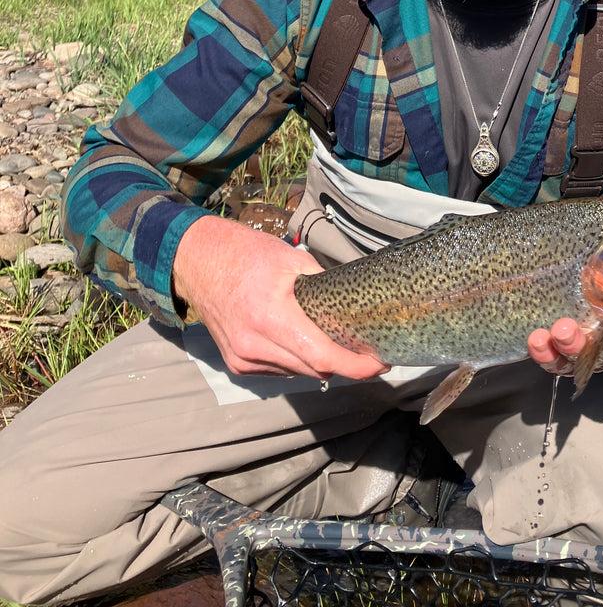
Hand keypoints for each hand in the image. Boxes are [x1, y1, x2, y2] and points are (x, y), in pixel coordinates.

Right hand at [172, 214, 388, 380]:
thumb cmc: (246, 254)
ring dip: (318, 362)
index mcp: (271, 316)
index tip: (379, 365)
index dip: (354, 366)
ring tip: (333, 341)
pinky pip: (279, 370)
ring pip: (297, 372)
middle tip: (366, 351)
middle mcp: (255, 345)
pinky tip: (300, 340)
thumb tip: (353, 305)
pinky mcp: (238, 364)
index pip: (321, 356)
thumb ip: (322, 285)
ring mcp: (244, 359)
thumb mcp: (291, 259)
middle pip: (314, 369)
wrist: (198, 262)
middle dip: (344, 364)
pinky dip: (296, 360)